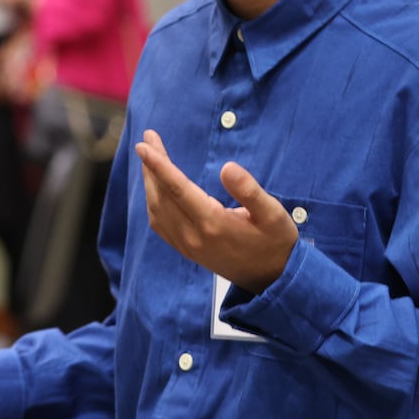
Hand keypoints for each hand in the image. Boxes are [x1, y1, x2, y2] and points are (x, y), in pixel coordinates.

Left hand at [135, 130, 298, 293]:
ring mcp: (187, 246)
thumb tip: (227, 167)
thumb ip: (250, 190)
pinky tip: (155, 187)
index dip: (158, 165)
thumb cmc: (275, 241)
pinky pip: (160, 223)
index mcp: (213, 224)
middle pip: (162, 195)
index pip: (177, 189)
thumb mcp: (273, 214)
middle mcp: (193, 236)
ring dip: (150, 182)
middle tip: (147, 139)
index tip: (143, 144)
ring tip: (149, 157)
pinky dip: (153, 201)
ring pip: (156, 209)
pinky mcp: (186, 251)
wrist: (273, 279)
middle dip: (151, 165)